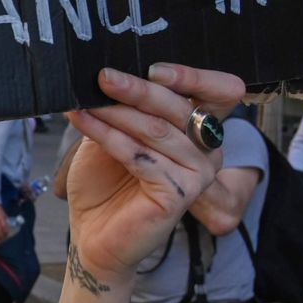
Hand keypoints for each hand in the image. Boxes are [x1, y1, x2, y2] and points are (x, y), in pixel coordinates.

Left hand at [62, 64, 245, 287]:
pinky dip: (108, 136)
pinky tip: (84, 122)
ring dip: (115, 112)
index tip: (153, 66)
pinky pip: (141, 157)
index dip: (194, 76)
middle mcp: (207, 148)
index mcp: (198, 128)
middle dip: (138, 89)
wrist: (92, 235)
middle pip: (179, 107)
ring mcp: (198, 173)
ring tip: (83, 101)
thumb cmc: (103, 182)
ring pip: (156, 130)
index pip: (220, 91)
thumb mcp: (110, 132)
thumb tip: (104, 72)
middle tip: (103, 76)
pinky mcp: (180, 194)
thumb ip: (118, 105)